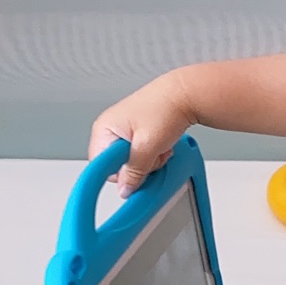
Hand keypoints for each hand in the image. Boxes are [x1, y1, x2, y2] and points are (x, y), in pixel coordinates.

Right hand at [88, 69, 194, 196]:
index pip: (101, 166)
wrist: (185, 95)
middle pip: (118, 166)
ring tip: (159, 147)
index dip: (119, 173)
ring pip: (132, 162)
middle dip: (138, 167)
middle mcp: (110, 129)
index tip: (135, 173)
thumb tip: (124, 189)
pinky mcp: (138, 133)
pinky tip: (162, 145)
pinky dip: (154, 154)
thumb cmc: (165, 108)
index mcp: (104, 129)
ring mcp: (124, 131)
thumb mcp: (148, 146)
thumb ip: (134, 171)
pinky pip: (142, 155)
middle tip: (152, 155)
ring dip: (149, 161)